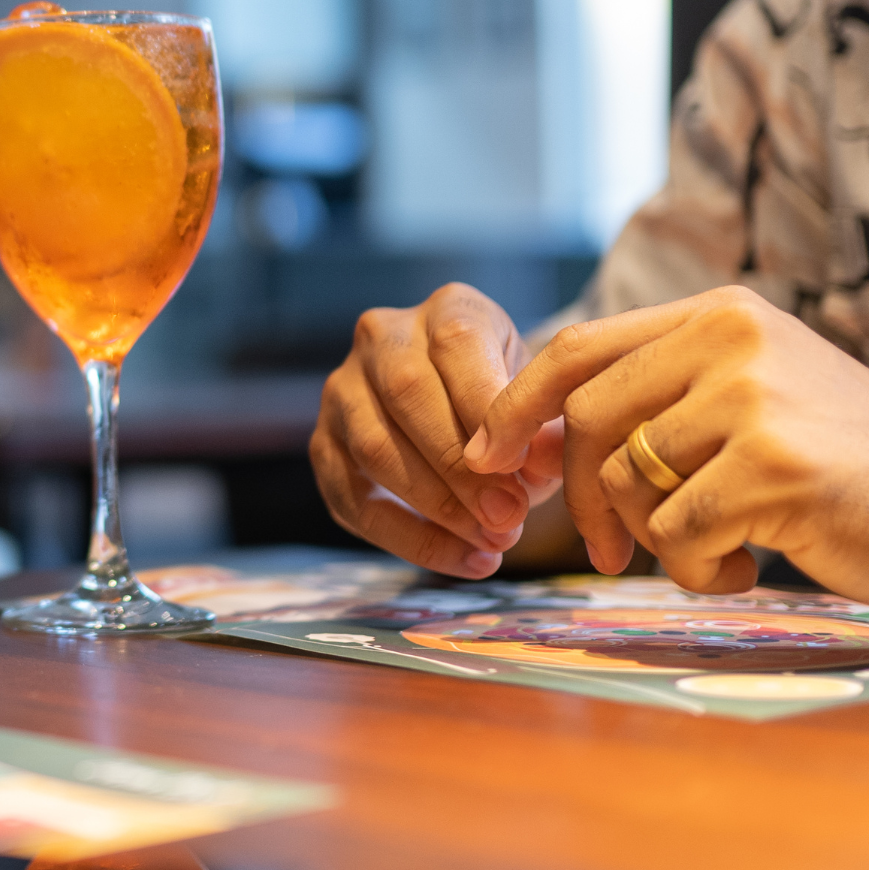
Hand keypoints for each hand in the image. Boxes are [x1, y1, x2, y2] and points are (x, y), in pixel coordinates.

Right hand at [309, 285, 565, 577]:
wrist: (469, 409)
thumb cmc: (511, 402)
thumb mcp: (540, 398)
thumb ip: (546, 427)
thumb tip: (538, 467)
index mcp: (446, 309)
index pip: (456, 345)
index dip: (484, 407)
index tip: (520, 467)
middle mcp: (381, 338)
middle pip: (406, 395)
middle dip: (459, 467)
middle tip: (508, 518)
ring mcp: (342, 390)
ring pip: (373, 447)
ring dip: (436, 506)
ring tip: (492, 542)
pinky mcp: (322, 444)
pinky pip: (352, 499)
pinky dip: (409, 539)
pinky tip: (462, 560)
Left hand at [463, 285, 868, 604]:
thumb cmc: (853, 465)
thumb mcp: (751, 398)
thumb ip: (660, 401)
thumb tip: (529, 439)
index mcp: (718, 314)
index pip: (578, 349)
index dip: (517, 407)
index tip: (486, 459)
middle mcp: (731, 338)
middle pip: (588, 421)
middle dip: (579, 500)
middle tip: (607, 553)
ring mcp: (755, 397)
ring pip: (628, 484)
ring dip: (659, 543)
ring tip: (725, 550)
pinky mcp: (776, 465)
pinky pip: (677, 532)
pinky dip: (699, 569)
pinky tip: (754, 566)